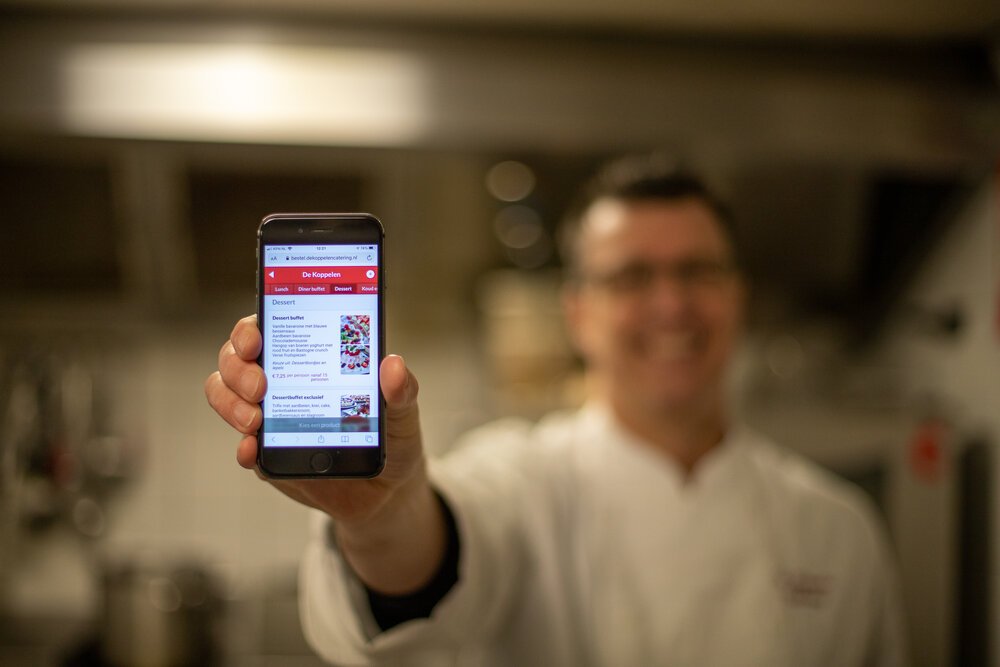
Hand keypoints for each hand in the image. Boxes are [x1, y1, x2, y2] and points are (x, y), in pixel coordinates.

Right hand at [204, 315, 427, 526]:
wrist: (388, 488)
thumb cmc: (392, 434)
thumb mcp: (404, 410)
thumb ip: (402, 389)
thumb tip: (393, 365)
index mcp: (311, 356)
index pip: (268, 328)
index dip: (250, 329)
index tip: (255, 339)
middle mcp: (282, 380)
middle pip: (236, 360)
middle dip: (237, 368)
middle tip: (260, 386)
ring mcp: (270, 417)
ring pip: (226, 397)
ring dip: (230, 404)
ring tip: (255, 420)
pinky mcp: (269, 454)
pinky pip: (245, 449)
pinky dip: (243, 449)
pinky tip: (252, 449)